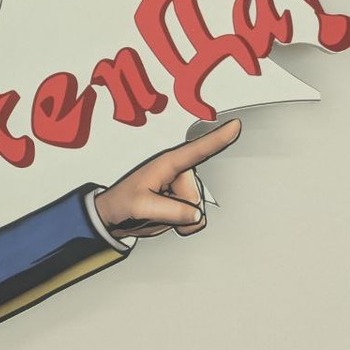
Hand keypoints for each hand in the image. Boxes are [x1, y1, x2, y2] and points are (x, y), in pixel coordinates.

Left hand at [94, 119, 241, 239]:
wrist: (114, 217)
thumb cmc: (121, 202)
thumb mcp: (140, 206)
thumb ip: (169, 210)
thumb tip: (195, 215)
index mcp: (167, 165)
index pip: (197, 150)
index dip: (218, 138)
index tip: (235, 125)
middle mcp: (177, 175)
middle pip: (195, 195)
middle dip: (179, 207)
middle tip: (153, 206)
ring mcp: (180, 190)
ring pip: (196, 209)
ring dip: (179, 217)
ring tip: (157, 212)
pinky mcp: (182, 204)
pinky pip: (195, 219)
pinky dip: (183, 224)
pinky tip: (166, 219)